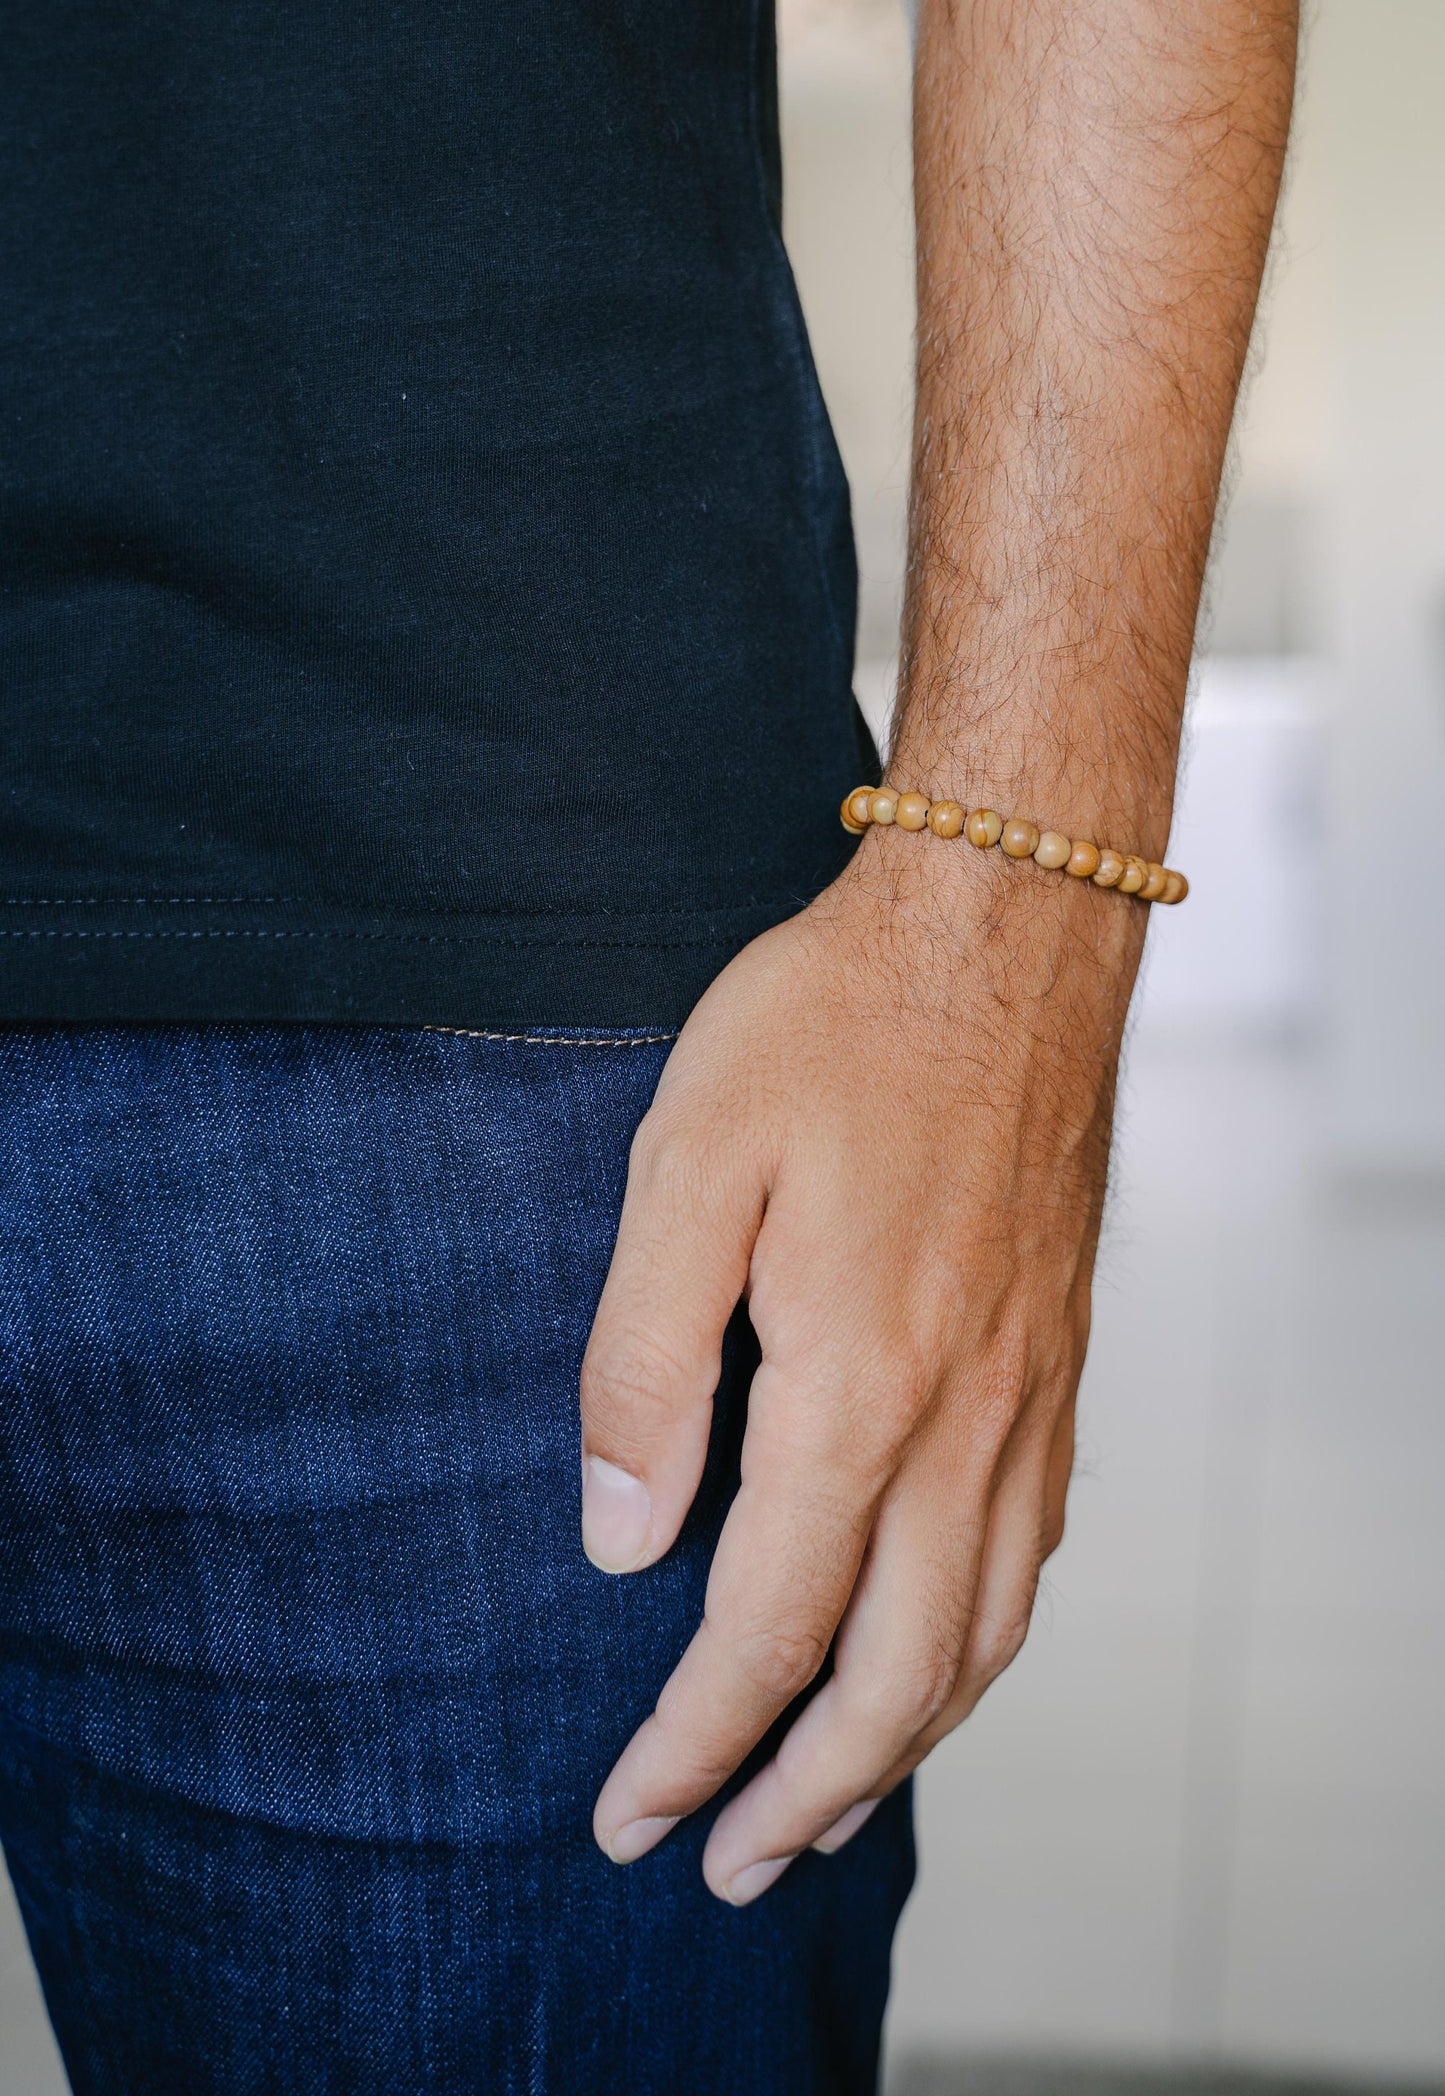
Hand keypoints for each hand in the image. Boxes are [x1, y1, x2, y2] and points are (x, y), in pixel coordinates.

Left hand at [579, 827, 1144, 1902]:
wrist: (1002, 930)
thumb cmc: (830, 1027)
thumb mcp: (686, 1163)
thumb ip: (644, 1361)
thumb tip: (622, 1541)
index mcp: (856, 1381)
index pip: (766, 1626)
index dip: (692, 1741)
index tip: (629, 1816)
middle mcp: (964, 1419)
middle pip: (895, 1674)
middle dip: (801, 1793)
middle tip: (727, 1869)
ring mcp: (1031, 1395)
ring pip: (982, 1633)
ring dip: (901, 1746)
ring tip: (824, 1809)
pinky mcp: (1059, 1360)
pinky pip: (1031, 1554)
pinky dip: (975, 1648)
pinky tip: (932, 1654)